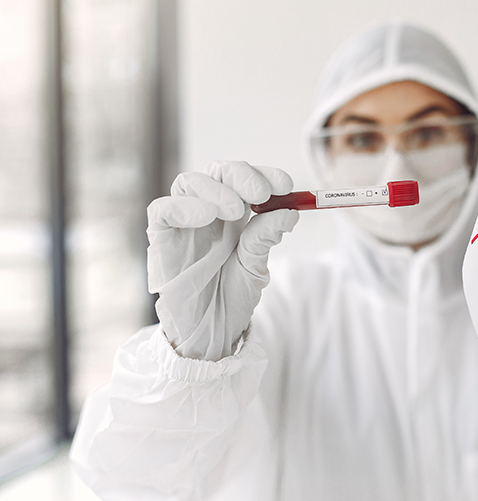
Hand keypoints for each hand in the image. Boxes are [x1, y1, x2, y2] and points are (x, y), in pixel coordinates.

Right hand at [146, 161, 298, 359]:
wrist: (208, 331)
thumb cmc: (230, 296)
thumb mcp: (255, 267)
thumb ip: (265, 238)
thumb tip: (291, 212)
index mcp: (235, 213)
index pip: (246, 179)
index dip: (265, 174)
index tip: (287, 185)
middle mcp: (208, 210)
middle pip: (218, 172)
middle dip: (242, 176)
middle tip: (261, 193)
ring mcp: (183, 222)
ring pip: (189, 183)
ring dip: (216, 189)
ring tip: (236, 211)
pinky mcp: (161, 238)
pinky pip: (162, 209)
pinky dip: (183, 206)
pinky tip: (206, 216)